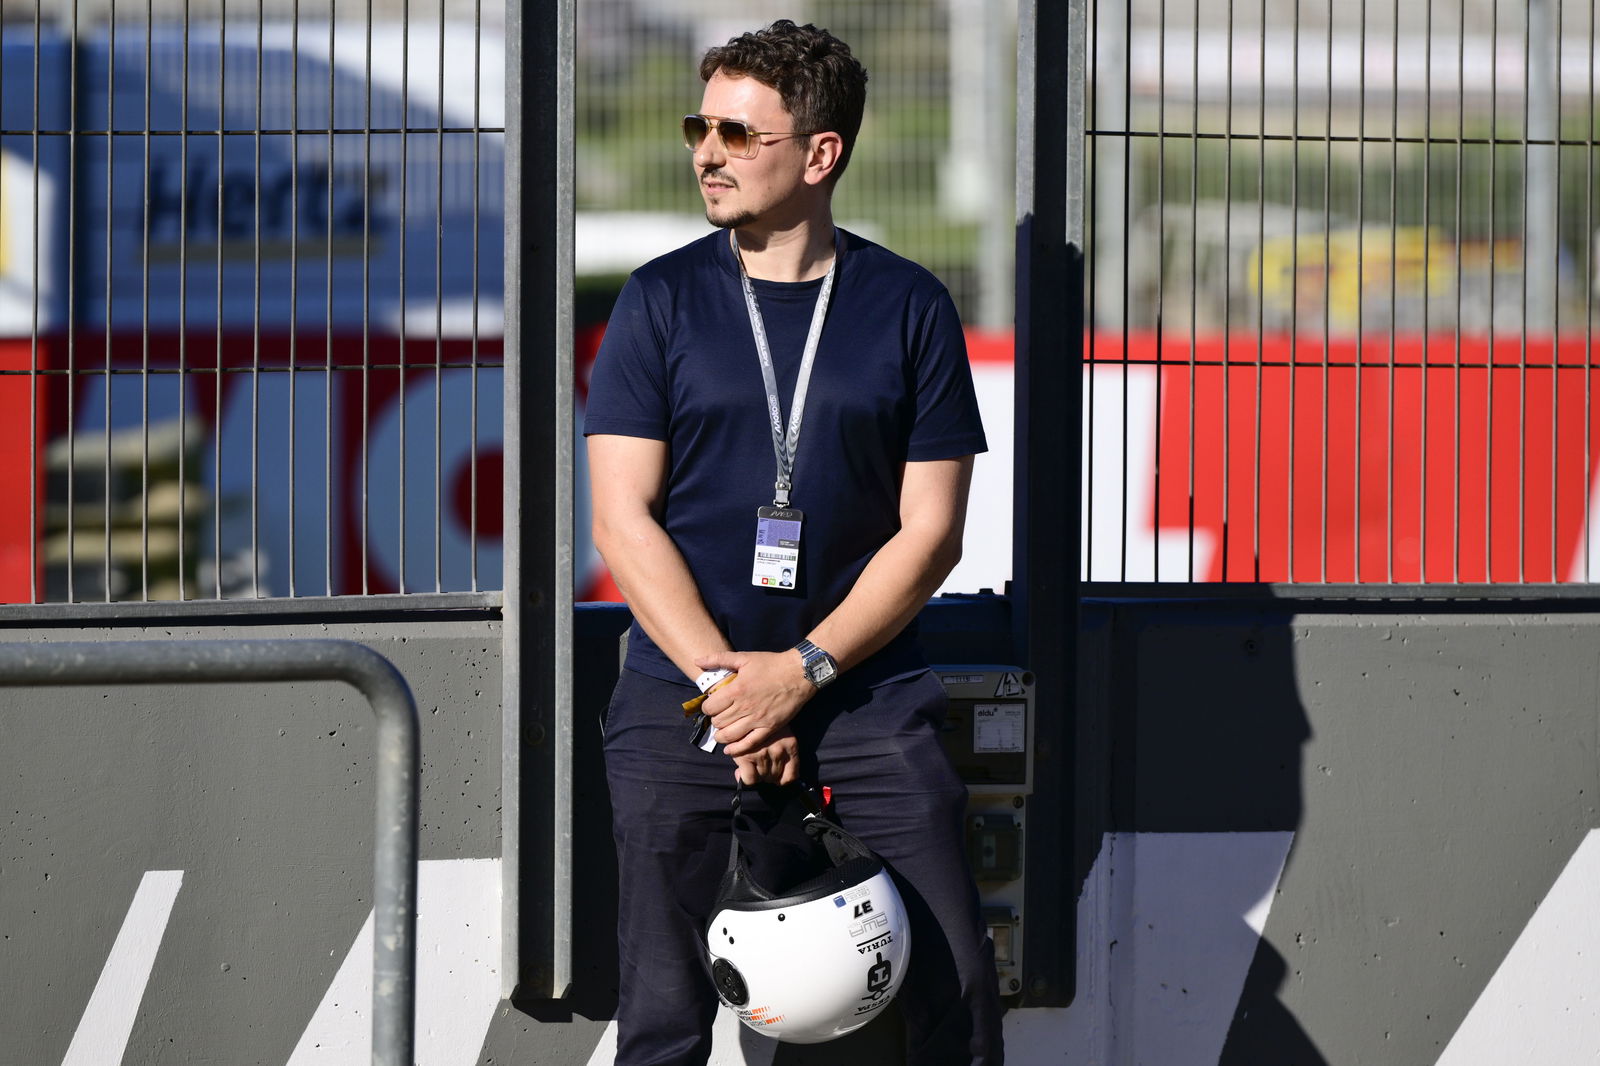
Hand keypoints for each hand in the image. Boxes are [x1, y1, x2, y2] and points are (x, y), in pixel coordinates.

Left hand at [695, 649, 813, 757]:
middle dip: (714, 720)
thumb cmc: (771, 664)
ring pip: (729, 735)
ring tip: (721, 732)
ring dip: (721, 736)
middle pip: (718, 722)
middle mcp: (745, 707)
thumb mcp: (744, 657)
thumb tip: (697, 661)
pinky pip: (749, 743)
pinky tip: (730, 749)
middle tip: (719, 717)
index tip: (712, 705)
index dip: (707, 707)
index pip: (710, 707)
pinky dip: (736, 749)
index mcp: (736, 690)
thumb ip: (718, 659)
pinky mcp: (769, 728)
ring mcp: (757, 719)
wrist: (799, 673)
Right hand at [731, 726, 799, 785]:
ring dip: (756, 774)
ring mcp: (763, 754)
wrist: (741, 709)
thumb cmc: (761, 721)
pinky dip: (745, 777)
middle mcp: (779, 751)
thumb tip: (776, 781)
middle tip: (758, 765)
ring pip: (762, 778)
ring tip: (750, 762)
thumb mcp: (778, 731)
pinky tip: (741, 768)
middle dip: (766, 774)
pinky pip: (750, 779)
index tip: (774, 776)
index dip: (780, 779)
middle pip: (774, 778)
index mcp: (791, 745)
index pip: (791, 776)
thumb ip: (781, 753)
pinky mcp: (747, 756)